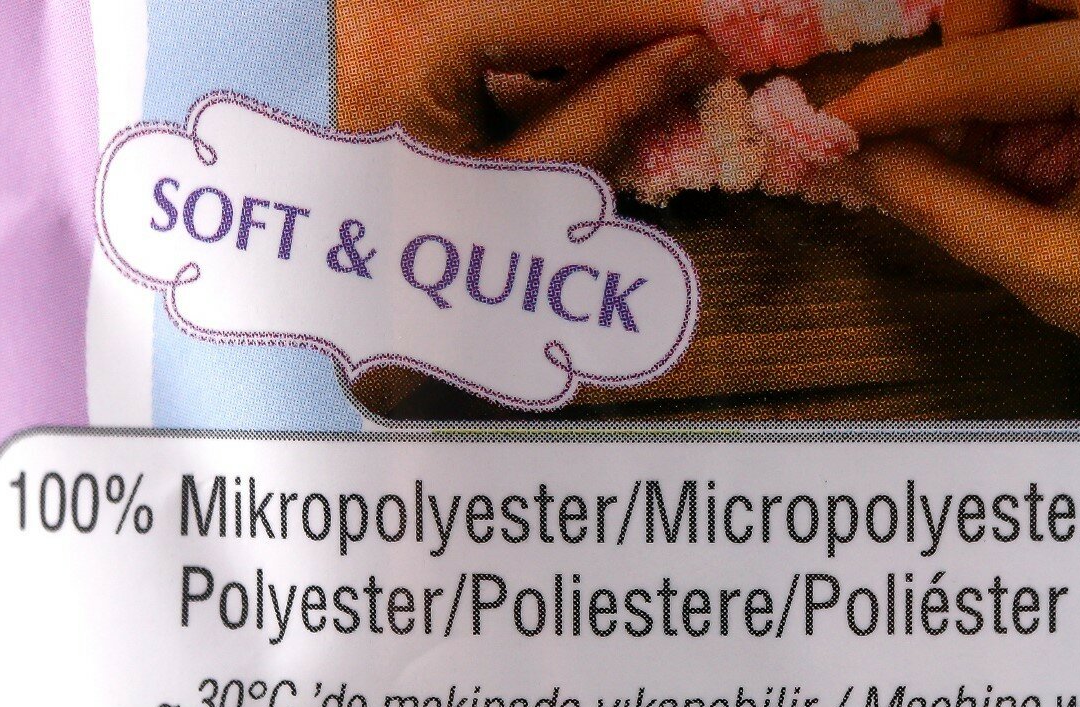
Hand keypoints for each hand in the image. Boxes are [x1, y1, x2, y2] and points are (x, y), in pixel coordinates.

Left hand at [335, 0, 722, 411]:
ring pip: (524, 9)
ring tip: (671, 52)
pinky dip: (562, 43)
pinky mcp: (408, 40)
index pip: (559, 6)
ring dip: (599, 31)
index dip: (646, 12)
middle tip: (702, 36)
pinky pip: (502, 27)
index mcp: (416, 41)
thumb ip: (612, 110)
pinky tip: (618, 60)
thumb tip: (693, 53)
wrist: (361, 303)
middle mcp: (395, 9)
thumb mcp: (530, 188)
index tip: (718, 23)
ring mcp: (397, 20)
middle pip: (545, 0)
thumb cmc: (432, 264)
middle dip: (626, 16)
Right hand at [824, 0, 1079, 405]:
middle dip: (980, 22)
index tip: (843, 119)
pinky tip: (1061, 124)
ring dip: (1020, 30)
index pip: (999, 63)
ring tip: (1013, 124)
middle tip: (959, 105)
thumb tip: (865, 164)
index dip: (906, 95)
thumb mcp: (1060, 273)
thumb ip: (951, 210)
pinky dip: (1065, 48)